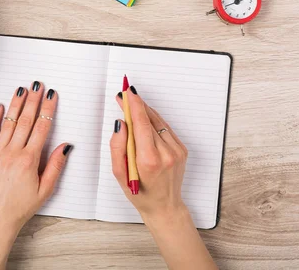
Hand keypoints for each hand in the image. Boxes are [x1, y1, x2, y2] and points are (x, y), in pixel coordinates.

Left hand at [0, 82, 71, 269]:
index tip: (51, 96)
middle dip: (33, 100)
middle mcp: (12, 154)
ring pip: (8, 122)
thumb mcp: (45, 190)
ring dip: (16, 104)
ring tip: (21, 89)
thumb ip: (56, 166)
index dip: (48, 109)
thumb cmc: (20, 206)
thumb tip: (65, 146)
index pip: (42, 128)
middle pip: (25, 120)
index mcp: (29, 161)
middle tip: (38, 85)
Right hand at [111, 88, 187, 219]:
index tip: (126, 93)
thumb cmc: (139, 192)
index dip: (134, 105)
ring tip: (132, 103)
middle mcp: (166, 153)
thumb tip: (121, 124)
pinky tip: (144, 117)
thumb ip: (117, 147)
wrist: (165, 206)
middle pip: (149, 120)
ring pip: (158, 122)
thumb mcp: (119, 174)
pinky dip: (154, 121)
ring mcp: (177, 151)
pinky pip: (165, 129)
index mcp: (149, 160)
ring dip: (145, 110)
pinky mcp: (182, 150)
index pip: (141, 124)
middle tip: (124, 94)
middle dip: (136, 106)